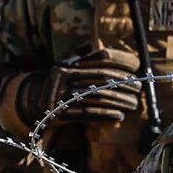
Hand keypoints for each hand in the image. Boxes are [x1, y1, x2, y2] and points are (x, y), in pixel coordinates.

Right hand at [14, 57, 136, 130]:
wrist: (34, 107)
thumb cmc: (61, 89)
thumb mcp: (71, 72)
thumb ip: (90, 64)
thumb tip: (113, 56)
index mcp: (67, 68)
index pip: (100, 65)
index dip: (120, 70)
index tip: (136, 75)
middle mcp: (63, 80)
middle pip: (101, 81)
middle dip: (123, 87)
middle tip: (138, 92)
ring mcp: (61, 97)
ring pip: (97, 98)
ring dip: (118, 102)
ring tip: (132, 105)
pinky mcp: (61, 114)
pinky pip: (89, 114)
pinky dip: (106, 115)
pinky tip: (119, 116)